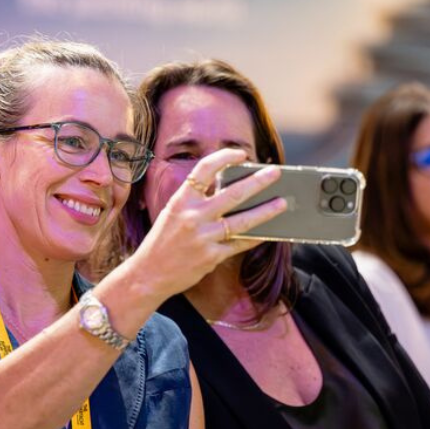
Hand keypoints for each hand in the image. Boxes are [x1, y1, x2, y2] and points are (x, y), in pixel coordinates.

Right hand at [127, 148, 285, 299]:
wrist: (149, 274)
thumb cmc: (162, 242)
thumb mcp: (173, 213)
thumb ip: (197, 202)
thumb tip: (233, 192)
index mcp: (181, 200)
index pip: (204, 169)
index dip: (224, 158)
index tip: (241, 155)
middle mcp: (192, 216)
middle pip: (233, 194)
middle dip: (258, 182)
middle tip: (275, 172)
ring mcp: (203, 237)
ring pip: (243, 221)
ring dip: (266, 211)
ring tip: (281, 203)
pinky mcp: (211, 256)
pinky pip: (240, 244)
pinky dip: (255, 237)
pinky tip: (267, 231)